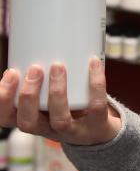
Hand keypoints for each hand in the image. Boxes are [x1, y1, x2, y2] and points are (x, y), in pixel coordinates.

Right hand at [0, 58, 121, 145]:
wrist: (100, 132)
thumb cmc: (68, 106)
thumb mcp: (48, 96)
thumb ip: (41, 78)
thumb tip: (39, 38)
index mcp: (32, 120)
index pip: (6, 117)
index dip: (3, 99)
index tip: (10, 72)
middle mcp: (48, 130)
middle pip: (28, 122)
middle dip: (28, 96)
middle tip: (35, 69)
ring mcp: (73, 131)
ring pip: (60, 118)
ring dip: (57, 92)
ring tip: (58, 66)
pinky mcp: (97, 125)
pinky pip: (96, 105)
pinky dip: (95, 83)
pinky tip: (93, 63)